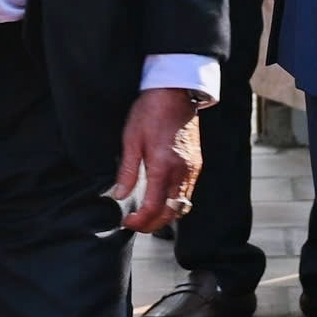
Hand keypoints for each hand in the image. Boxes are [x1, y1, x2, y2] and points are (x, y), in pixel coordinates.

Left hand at [112, 87, 204, 232]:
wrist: (175, 92)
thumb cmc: (150, 112)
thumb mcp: (131, 140)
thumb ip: (126, 171)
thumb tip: (120, 195)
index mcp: (163, 166)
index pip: (154, 207)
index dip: (140, 221)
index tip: (127, 221)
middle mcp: (182, 171)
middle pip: (171, 212)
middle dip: (152, 224)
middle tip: (136, 223)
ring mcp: (193, 168)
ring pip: (183, 205)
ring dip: (165, 215)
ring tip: (147, 214)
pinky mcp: (197, 163)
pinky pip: (188, 192)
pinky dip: (175, 202)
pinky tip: (161, 198)